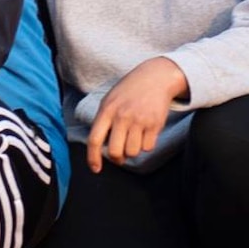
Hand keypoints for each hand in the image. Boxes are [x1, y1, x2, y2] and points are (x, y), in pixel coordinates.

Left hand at [87, 57, 189, 172]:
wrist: (155, 77)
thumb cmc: (129, 91)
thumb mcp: (110, 100)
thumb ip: (103, 121)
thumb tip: (100, 148)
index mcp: (106, 110)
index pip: (94, 139)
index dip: (93, 157)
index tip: (95, 169)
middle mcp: (122, 116)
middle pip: (115, 152)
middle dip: (117, 159)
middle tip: (120, 156)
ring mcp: (139, 120)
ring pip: (133, 152)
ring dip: (133, 150)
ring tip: (134, 137)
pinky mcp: (155, 124)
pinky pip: (148, 148)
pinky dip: (147, 145)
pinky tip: (146, 132)